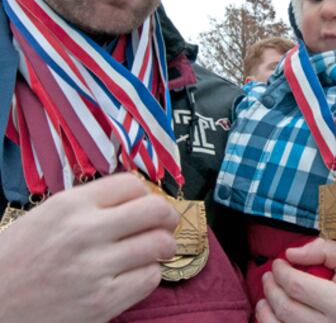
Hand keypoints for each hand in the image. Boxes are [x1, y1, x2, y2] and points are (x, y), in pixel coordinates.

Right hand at [0, 173, 178, 321]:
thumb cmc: (16, 261)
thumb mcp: (46, 217)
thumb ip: (89, 205)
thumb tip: (137, 200)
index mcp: (69, 206)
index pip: (132, 184)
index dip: (147, 194)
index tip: (148, 203)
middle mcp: (84, 232)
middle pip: (155, 211)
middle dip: (168, 217)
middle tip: (166, 224)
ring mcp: (95, 268)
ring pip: (159, 245)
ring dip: (163, 247)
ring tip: (154, 251)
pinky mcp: (102, 301)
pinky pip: (150, 278)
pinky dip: (150, 274)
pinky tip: (135, 274)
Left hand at [255, 238, 335, 322]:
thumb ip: (325, 250)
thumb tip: (292, 253)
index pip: (297, 286)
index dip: (280, 272)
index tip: (279, 262)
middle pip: (286, 310)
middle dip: (271, 290)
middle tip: (269, 276)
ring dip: (266, 313)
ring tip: (266, 298)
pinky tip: (274, 318)